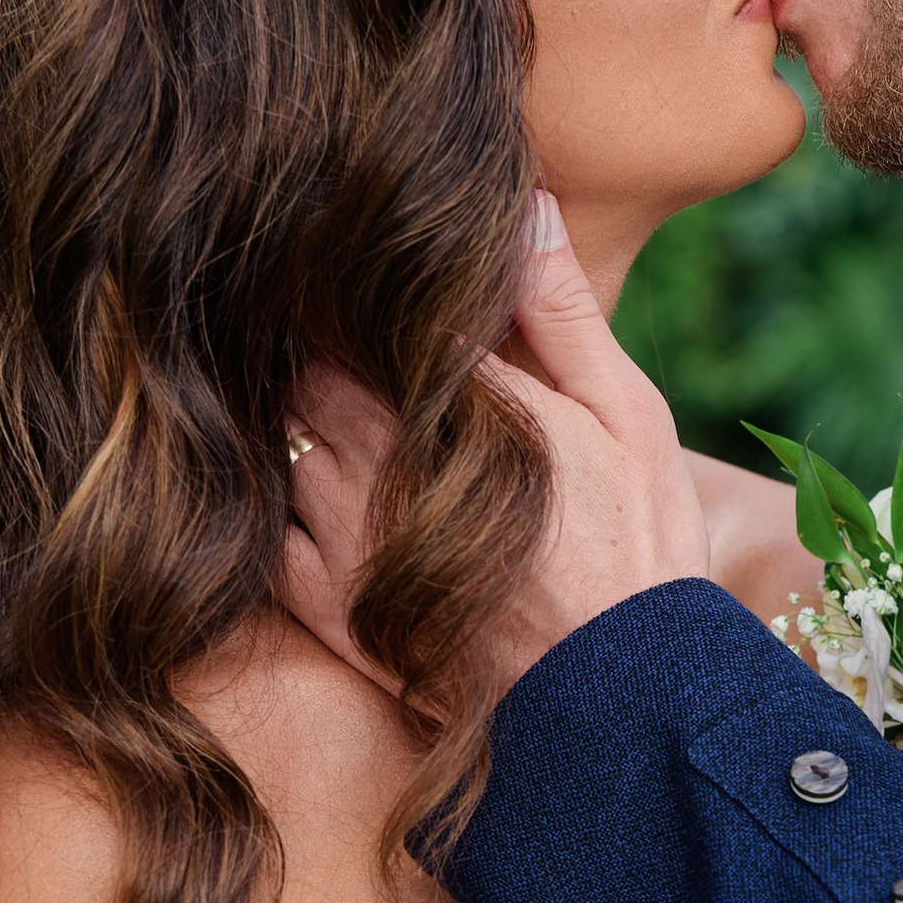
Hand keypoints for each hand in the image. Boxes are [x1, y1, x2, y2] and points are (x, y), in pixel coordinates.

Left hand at [280, 199, 708, 701]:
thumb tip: (524, 202)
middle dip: (313, 341)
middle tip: (326, 322)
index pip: (364, 306)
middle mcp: (381, 457)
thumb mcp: (625, 412)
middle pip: (301, 363)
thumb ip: (560, 310)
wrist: (618, 700)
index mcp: (456, 397)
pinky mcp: (327, 602)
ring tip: (316, 397)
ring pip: (274, 438)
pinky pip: (263, 528)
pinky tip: (305, 487)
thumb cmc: (638, 548)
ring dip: (288, 414)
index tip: (347, 252)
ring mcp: (343, 532)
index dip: (349, 276)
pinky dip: (271, 499)